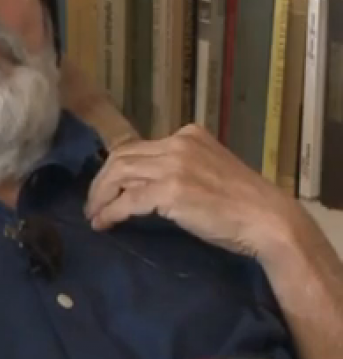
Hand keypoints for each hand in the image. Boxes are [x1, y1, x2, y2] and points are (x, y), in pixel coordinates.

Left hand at [85, 124, 297, 259]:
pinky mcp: (171, 191)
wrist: (267, 219)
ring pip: (119, 173)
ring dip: (101, 195)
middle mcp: (178, 143)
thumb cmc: (243, 204)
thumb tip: (148, 186)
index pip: (138, 146)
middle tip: (92, 204)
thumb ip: (182, 168)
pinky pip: (128, 200)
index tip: (107, 187)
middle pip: (122, 155)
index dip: (116, 168)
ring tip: (94, 215)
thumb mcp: (210, 171)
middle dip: (101, 181)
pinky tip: (105, 223)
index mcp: (188, 135)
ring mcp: (174, 165)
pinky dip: (111, 212)